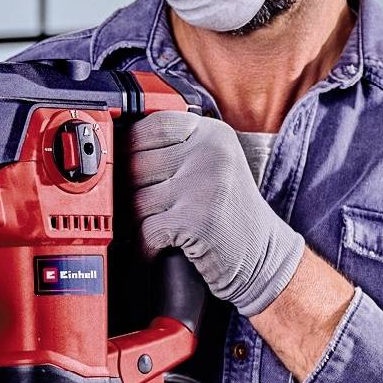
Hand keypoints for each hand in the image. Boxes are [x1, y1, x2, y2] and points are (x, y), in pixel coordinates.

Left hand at [129, 111, 306, 316]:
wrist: (264, 257)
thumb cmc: (229, 213)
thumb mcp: (212, 165)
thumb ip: (176, 149)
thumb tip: (118, 148)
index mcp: (212, 134)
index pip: (152, 125)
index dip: (131, 146)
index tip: (126, 162)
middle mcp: (210, 154)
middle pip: (137, 163)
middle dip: (131, 190)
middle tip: (146, 207)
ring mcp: (205, 185)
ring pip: (137, 198)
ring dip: (139, 221)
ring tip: (159, 228)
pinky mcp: (197, 220)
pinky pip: (146, 230)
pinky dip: (146, 246)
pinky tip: (160, 247)